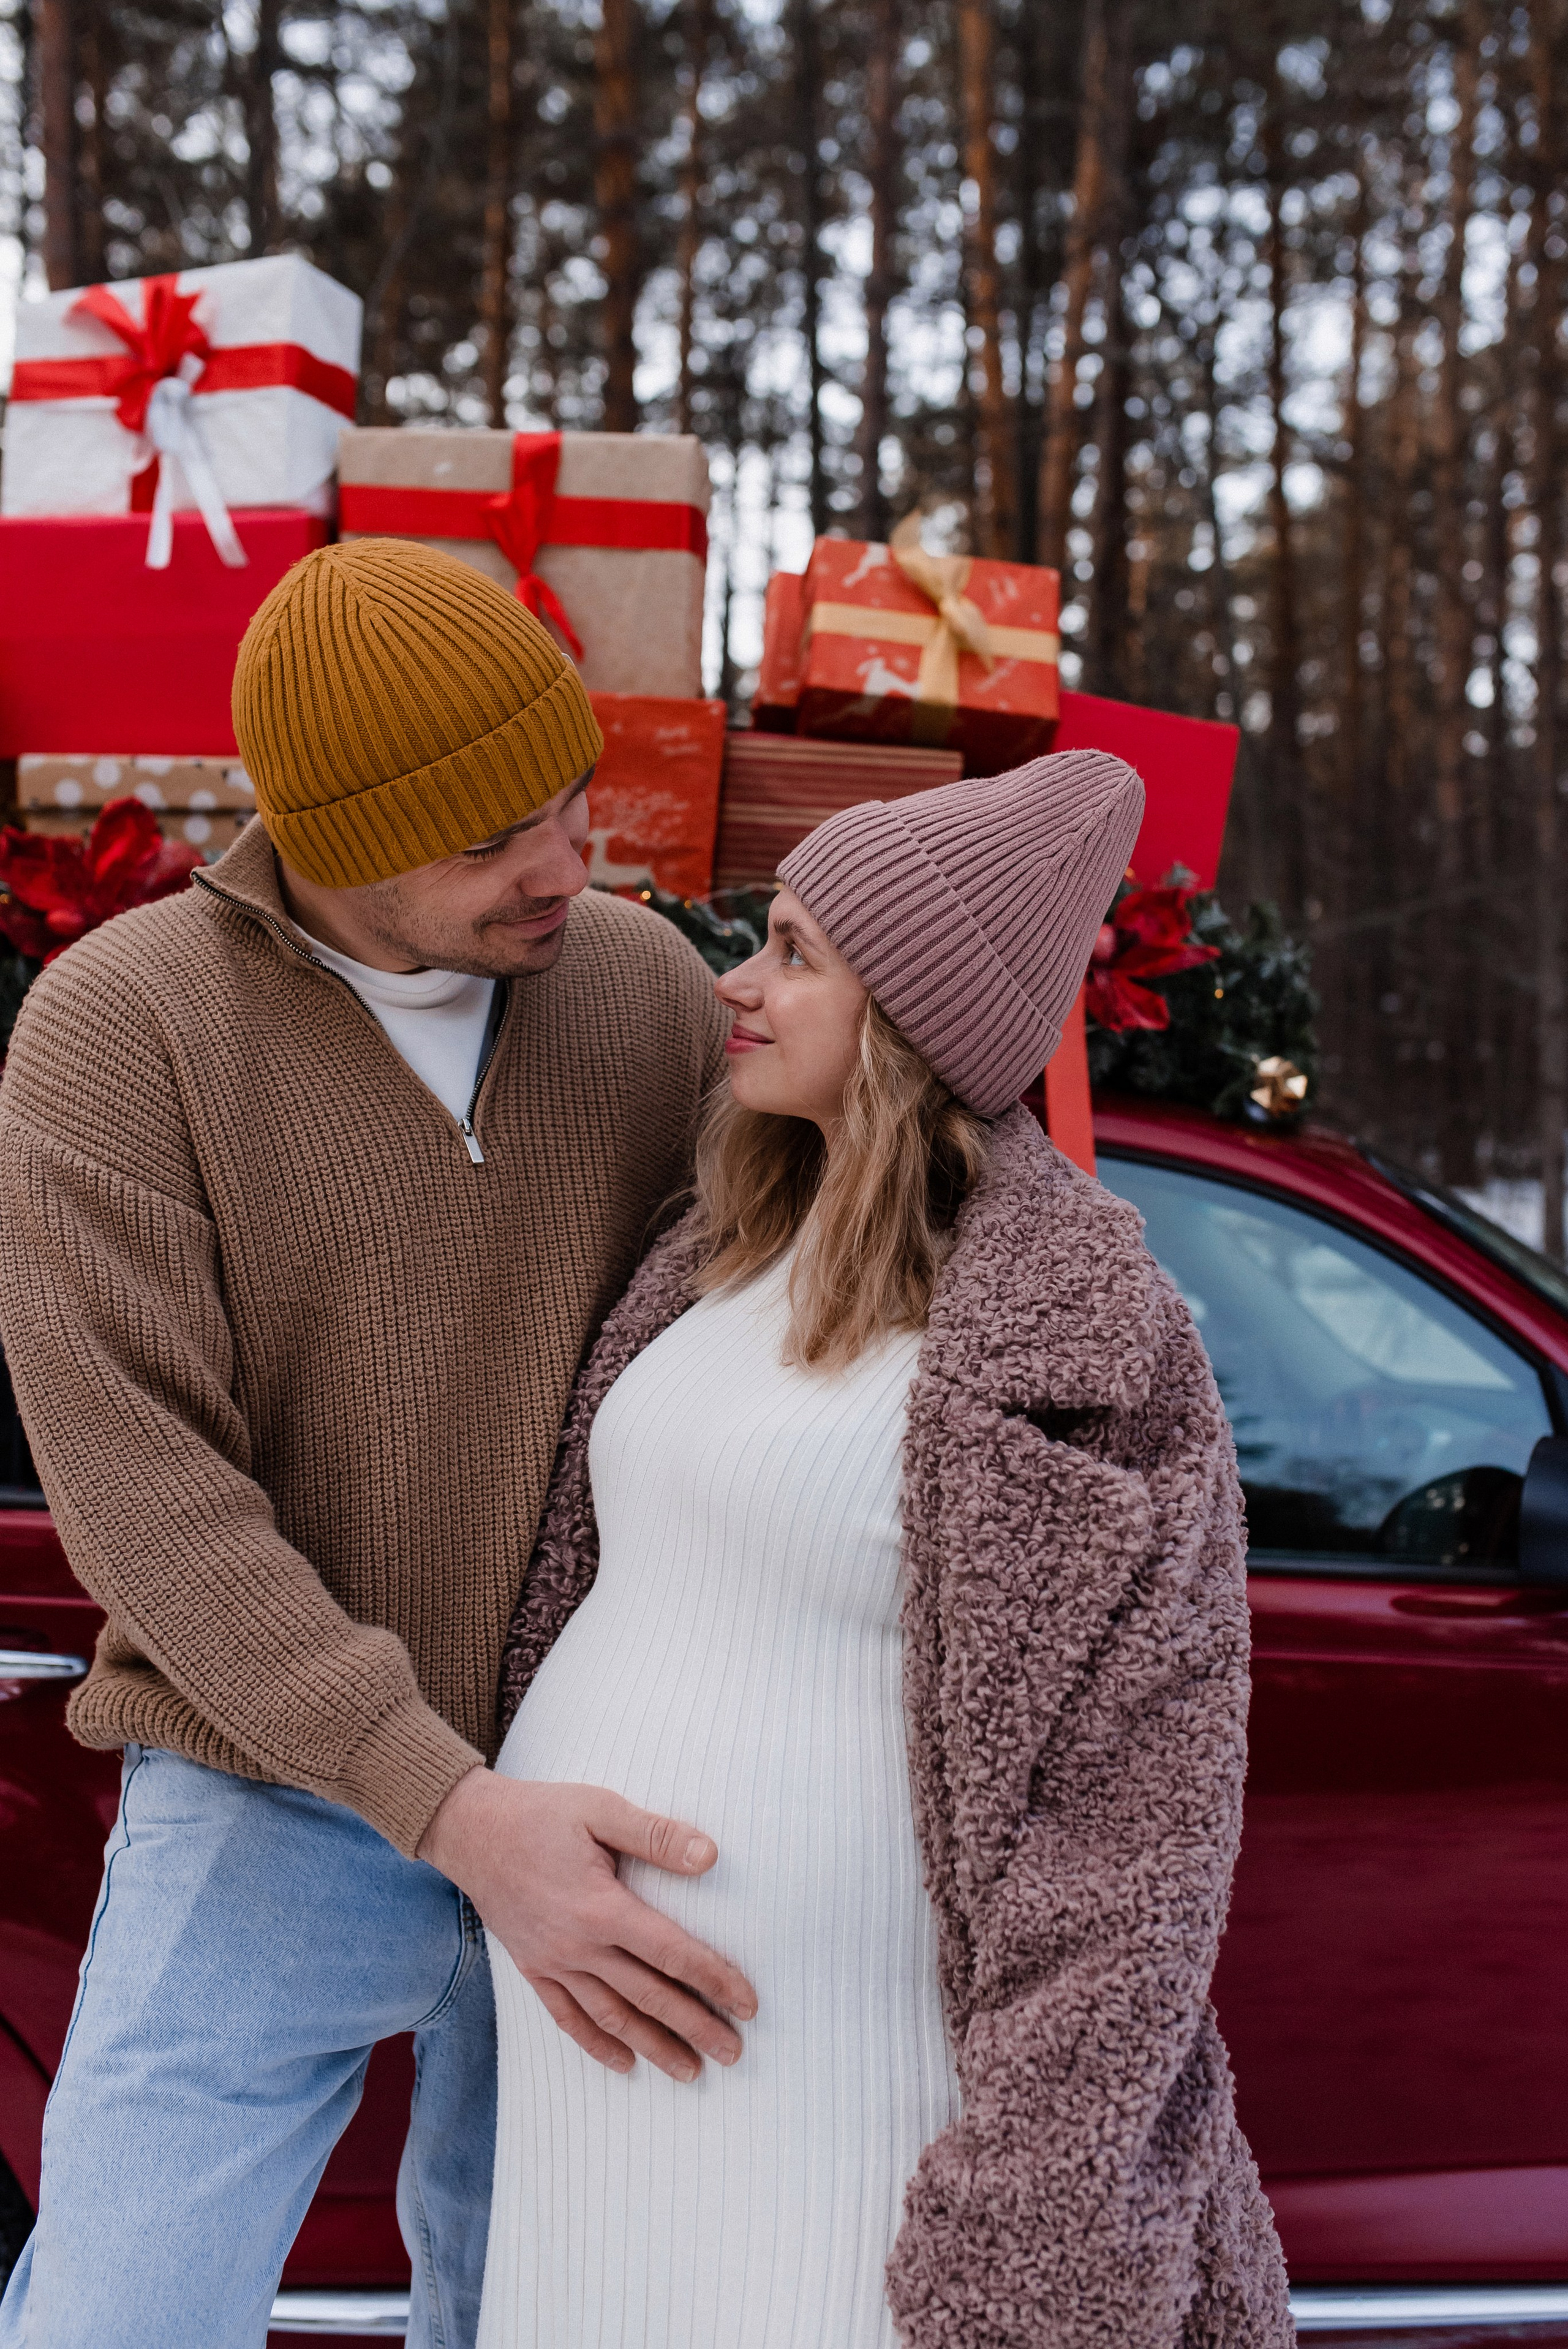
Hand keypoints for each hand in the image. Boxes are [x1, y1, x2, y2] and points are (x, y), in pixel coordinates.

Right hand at [418, 1766, 755, 2081]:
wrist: (470, 1830)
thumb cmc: (540, 1814)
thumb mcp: (600, 1809)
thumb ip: (656, 1834)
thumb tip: (709, 1855)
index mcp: (601, 1908)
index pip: (671, 1952)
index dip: (714, 1979)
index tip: (747, 2003)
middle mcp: (578, 1945)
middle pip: (649, 1995)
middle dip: (695, 2026)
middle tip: (734, 2052)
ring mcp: (552, 1962)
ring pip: (611, 2016)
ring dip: (653, 2047)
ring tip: (691, 2071)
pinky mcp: (532, 1968)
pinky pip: (567, 2017)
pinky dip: (596, 2044)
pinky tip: (623, 2063)